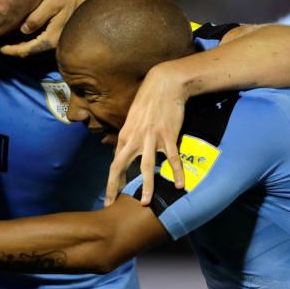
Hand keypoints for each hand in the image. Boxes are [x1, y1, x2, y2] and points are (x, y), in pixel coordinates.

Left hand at [0, 0, 98, 56]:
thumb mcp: (52, 3)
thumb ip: (36, 17)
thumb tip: (23, 30)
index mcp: (50, 38)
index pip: (26, 50)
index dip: (11, 51)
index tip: (0, 48)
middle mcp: (54, 43)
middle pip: (30, 52)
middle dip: (15, 49)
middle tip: (1, 45)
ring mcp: (58, 41)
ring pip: (35, 48)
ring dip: (22, 45)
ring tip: (9, 40)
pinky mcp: (60, 36)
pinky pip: (41, 42)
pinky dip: (30, 41)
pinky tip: (23, 35)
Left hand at [105, 63, 186, 206]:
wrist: (164, 85)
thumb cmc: (148, 101)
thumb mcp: (132, 119)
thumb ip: (129, 137)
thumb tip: (124, 152)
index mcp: (124, 135)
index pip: (115, 162)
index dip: (112, 180)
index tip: (110, 195)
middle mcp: (134, 139)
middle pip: (119, 166)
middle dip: (114, 187)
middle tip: (112, 204)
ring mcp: (151, 138)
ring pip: (146, 167)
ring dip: (146, 187)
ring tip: (145, 203)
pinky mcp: (168, 136)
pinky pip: (172, 158)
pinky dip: (176, 173)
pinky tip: (179, 186)